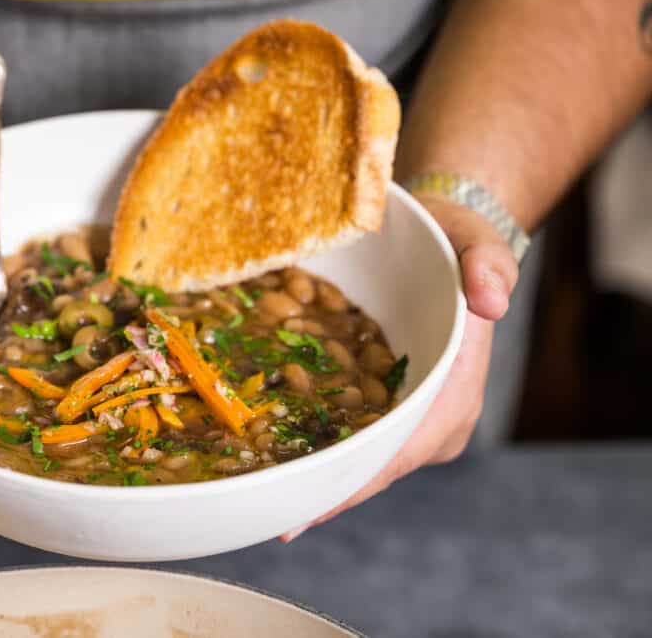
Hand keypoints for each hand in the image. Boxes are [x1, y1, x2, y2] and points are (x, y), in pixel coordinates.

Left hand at [281, 194, 518, 540]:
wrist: (441, 239)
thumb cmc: (455, 240)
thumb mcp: (475, 235)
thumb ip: (488, 260)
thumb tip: (491, 300)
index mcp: (456, 392)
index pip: (405, 451)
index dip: (357, 482)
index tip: (312, 506)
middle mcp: (434, 419)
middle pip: (377, 469)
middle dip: (328, 495)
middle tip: (271, 518)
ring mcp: (410, 417)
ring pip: (362, 460)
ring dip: (318, 480)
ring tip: (263, 500)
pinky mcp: (387, 405)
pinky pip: (352, 437)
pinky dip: (319, 452)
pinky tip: (277, 462)